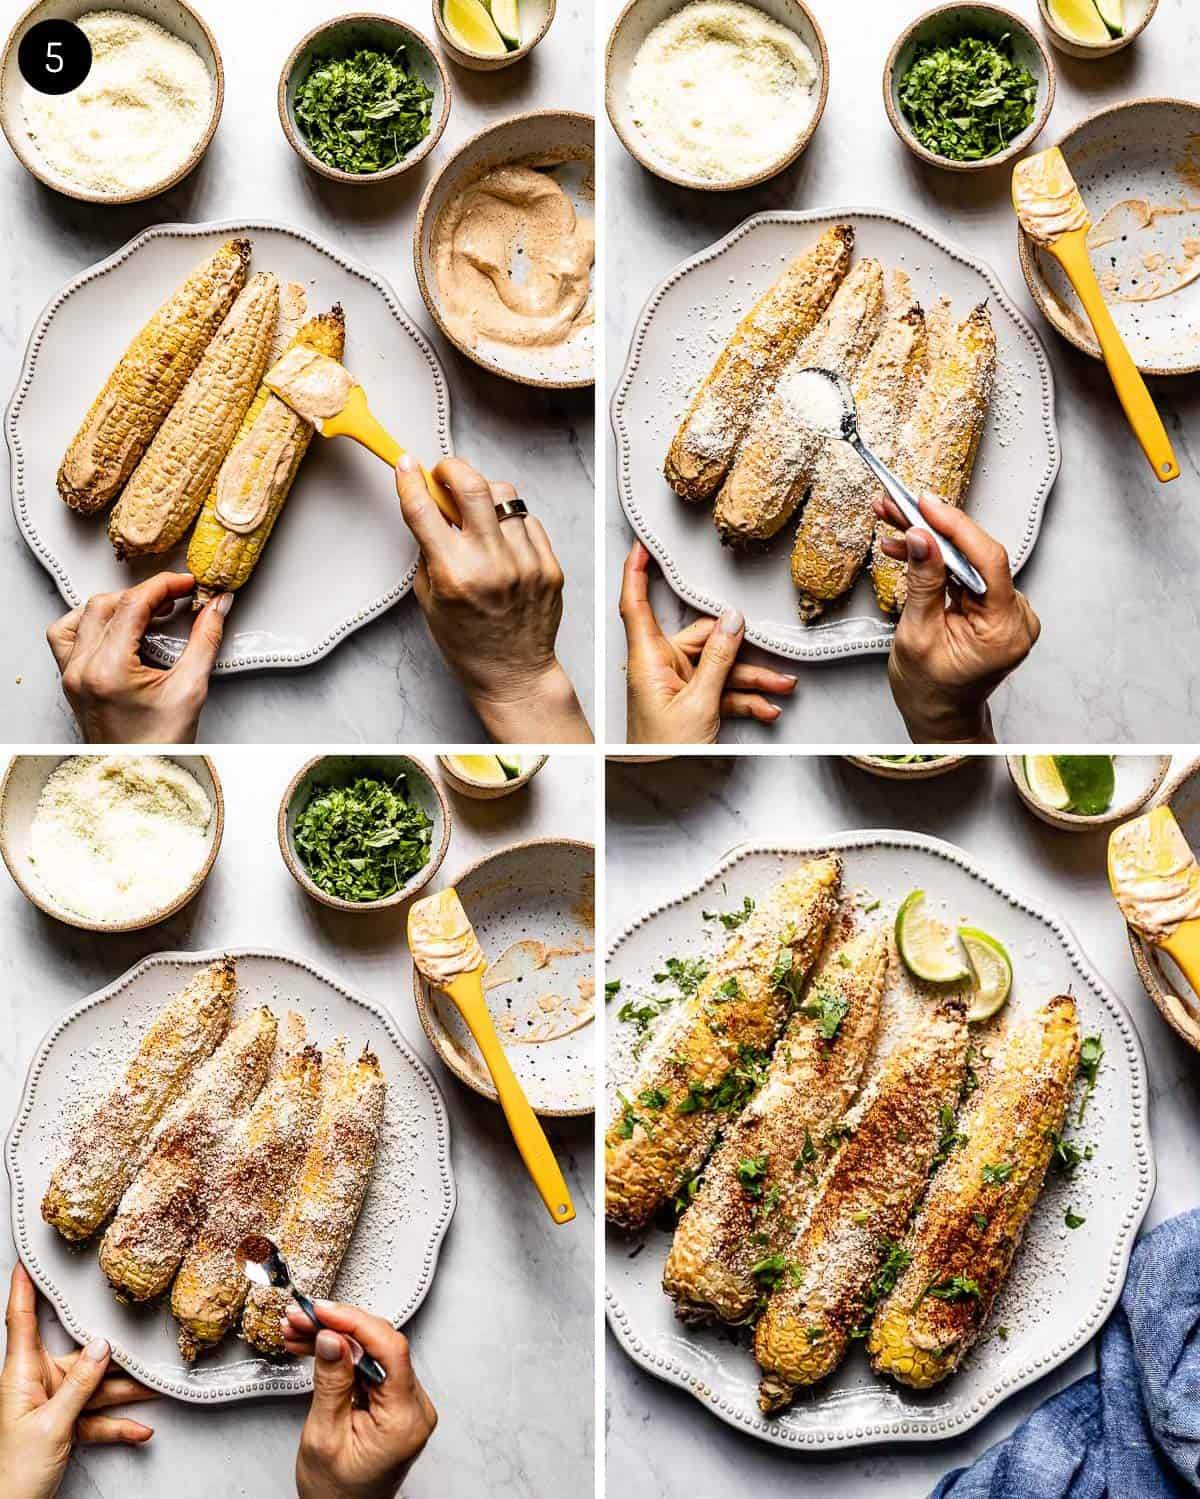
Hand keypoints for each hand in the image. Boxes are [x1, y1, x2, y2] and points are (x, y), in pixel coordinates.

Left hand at [0, 1264, 154, 1498]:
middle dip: (110, 1353)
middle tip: (135, 1331)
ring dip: (124, 1393)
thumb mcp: (51, 1425)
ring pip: (93, 1387)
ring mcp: (50, 1405)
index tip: (28, 1259)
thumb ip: (80, 1384)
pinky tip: (140, 1428)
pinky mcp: (62, 1427)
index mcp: (20, 1375)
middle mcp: (35, 1383)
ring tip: (155, 1388)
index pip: (19, 1320)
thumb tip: (103, 1345)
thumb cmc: (12, 1475)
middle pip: (77, 1355)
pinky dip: (118, 1424)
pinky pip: (95, 1418)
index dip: (23, 1288)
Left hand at [46, 573, 229, 743]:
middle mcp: (81, 670)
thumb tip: (216, 608)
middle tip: (176, 597)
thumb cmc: (160, 747)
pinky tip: (115, 628)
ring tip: (146, 611)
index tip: (186, 584)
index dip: (163, 586)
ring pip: (82, 616)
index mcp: (108, 671)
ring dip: (115, 605)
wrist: (138, 775)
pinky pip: (66, 637)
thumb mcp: (190, 690)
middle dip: (144, 594)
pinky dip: (89, 623)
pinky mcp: (71, 681)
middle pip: (106, 605)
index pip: (132, 606)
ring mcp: (71, 675)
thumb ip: (205, 641)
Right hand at [285, 1300, 436, 1498]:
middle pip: (380, 1347)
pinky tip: (314, 1347)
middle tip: (302, 1319)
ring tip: (298, 1331)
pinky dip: (342, 1356)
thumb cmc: (336, 1495)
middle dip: (337, 1327)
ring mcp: (406, 1405)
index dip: (356, 1322)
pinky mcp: (394, 1404)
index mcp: (404, 1419)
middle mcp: (414, 1409)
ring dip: (334, 1339)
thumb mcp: (324, 1437)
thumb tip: (333, 1338)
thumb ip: (332, 1383)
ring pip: (372, 1353)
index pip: (390, 1350)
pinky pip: (370, 1367)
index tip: (324, 1312)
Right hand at [395, 456, 591, 742]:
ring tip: (476, 513)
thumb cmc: (467, 641)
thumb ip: (429, 550)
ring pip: (505, 497)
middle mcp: (492, 565)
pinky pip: (528, 521)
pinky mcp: (549, 566)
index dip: (410, 479)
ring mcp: (525, 564)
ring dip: (483, 495)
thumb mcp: (430, 598)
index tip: (406, 464)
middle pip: (473, 486)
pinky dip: (510, 521)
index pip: (424, 510)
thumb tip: (431, 505)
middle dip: (453, 468)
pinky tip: (501, 539)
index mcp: (454, 575)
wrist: (514, 672)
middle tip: (444, 474)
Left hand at [620, 542, 796, 742]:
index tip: (642, 545)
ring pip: (718, 666)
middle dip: (739, 649)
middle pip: (701, 638)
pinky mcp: (689, 699)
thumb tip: (733, 620)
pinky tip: (767, 708)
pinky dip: (743, 698)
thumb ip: (718, 658)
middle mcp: (660, 665)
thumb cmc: (663, 750)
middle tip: (772, 653)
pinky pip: (720, 689)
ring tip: (782, 687)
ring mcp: (675, 682)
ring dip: (751, 678)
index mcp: (648, 658)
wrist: (660, 781)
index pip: (636, 604)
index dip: (636, 572)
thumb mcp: (699, 702)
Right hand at [875, 492, 1039, 743]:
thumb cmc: (929, 690)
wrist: (939, 716)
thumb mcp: (917, 636)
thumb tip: (923, 539)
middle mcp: (1015, 618)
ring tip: (894, 524)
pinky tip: (909, 550)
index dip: (956, 527)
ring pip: (968, 561)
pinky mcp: (994, 607)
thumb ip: (924, 584)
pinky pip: (966, 573)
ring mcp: (1008, 612)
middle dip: (934, 531)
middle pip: (976, 557)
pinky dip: (938, 562)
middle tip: (898, 507)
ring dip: (930, 543)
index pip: (988, 561)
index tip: (926, 505)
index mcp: (1004, 631)